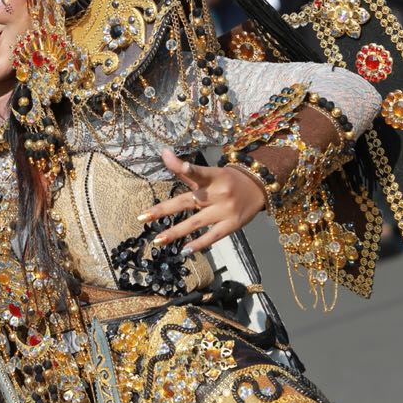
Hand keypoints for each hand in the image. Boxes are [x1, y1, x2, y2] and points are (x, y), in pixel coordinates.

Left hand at [142, 149, 266, 254]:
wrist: (259, 188)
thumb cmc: (228, 180)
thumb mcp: (211, 172)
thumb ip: (186, 170)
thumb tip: (163, 153)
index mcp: (213, 176)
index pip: (197, 172)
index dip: (185, 167)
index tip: (171, 161)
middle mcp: (218, 193)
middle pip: (187, 201)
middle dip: (164, 210)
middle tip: (143, 216)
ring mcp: (225, 211)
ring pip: (196, 223)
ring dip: (175, 232)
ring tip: (158, 240)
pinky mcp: (232, 225)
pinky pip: (213, 236)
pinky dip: (199, 244)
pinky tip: (184, 250)